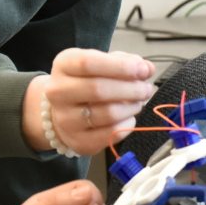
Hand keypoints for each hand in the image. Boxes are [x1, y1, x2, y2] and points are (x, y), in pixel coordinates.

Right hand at [23, 48, 155, 155]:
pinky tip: (129, 117)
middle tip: (146, 89)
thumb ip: (125, 63)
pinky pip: (111, 133)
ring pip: (107, 113)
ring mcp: (65, 119)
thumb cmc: (87, 82)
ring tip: (138, 102)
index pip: (88, 63)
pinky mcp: (78, 141)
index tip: (142, 69)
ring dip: (131, 107)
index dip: (120, 66)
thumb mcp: (101, 63)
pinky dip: (127, 124)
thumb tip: (147, 68)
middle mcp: (58, 92)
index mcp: (64, 65)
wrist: (63, 111)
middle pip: (98, 89)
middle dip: (130, 88)